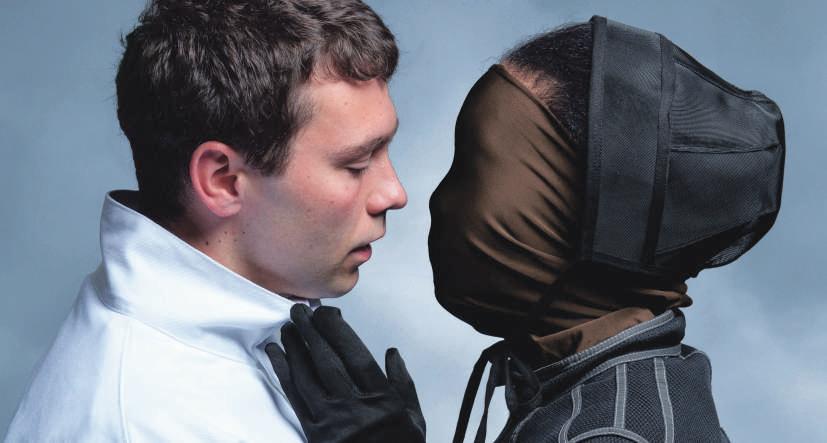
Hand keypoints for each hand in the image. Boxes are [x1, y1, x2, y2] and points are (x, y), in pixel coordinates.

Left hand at [266, 304, 425, 442]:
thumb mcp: (414, 419)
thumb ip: (404, 384)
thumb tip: (391, 354)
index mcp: (382, 402)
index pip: (356, 357)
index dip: (339, 331)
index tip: (328, 313)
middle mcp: (355, 410)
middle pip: (328, 362)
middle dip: (311, 332)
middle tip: (299, 310)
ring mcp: (332, 424)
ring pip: (307, 377)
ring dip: (294, 348)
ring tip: (287, 327)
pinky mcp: (314, 435)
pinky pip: (295, 398)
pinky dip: (283, 373)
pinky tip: (275, 355)